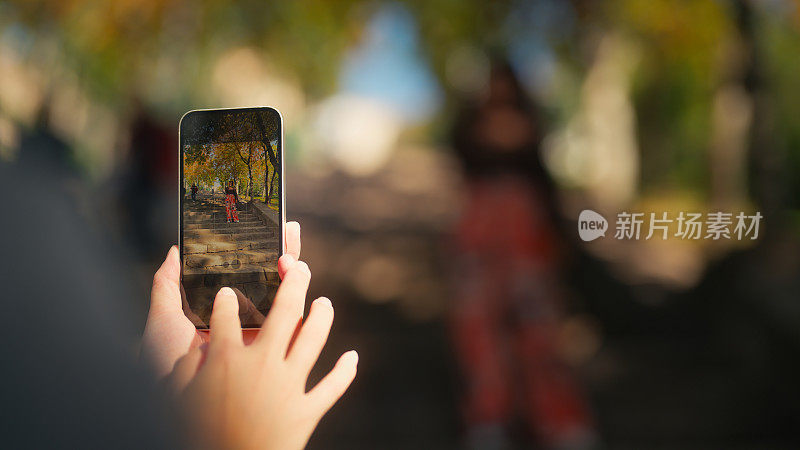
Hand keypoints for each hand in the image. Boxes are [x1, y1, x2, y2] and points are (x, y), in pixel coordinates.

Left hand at [141, 221, 302, 378]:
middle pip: (273, 278)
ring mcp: (266, 334)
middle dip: (283, 250)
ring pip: (290, 293)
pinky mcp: (279, 347)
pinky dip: (301, 291)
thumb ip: (167, 285)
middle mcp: (248, 320)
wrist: (177, 399)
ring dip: (294, 266)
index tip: (263, 226)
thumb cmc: (164, 364)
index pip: (247, 273)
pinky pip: (298, 316)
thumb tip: (174, 251)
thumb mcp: (162, 319)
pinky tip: (295, 270)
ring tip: (288, 250)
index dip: (258, 249)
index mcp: (223, 309)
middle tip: (286, 228)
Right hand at [170, 260, 357, 449]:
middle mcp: (262, 363)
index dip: (224, 301)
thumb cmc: (195, 436)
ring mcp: (288, 385)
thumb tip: (193, 351)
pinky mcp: (306, 411)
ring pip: (313, 338)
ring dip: (321, 316)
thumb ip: (182, 370)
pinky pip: (332, 387)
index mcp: (226, 358)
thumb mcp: (174, 400)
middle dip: (294, 282)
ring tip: (324, 301)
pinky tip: (353, 357)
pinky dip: (345, 372)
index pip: (224, 315)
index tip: (225, 292)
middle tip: (300, 266)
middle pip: (283, 311)